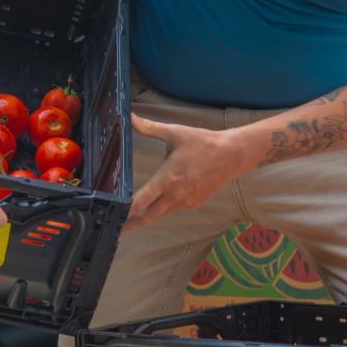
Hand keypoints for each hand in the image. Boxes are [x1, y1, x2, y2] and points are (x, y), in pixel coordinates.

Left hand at [124, 114, 243, 229]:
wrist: (232, 155)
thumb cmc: (203, 143)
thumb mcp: (175, 133)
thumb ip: (149, 128)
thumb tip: (130, 117)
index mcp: (168, 178)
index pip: (142, 200)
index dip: (127, 211)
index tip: (114, 216)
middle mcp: (176, 195)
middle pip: (148, 215)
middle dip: (131, 223)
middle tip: (115, 229)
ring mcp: (185, 201)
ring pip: (160, 212)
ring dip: (146, 216)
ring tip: (130, 221)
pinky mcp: (193, 203)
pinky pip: (173, 207)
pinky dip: (163, 207)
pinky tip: (157, 203)